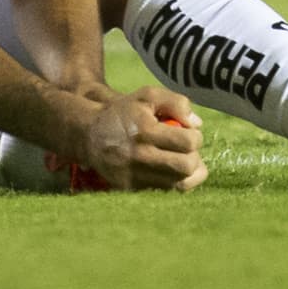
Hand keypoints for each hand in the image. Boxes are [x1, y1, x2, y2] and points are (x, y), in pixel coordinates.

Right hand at [82, 92, 207, 191]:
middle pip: (186, 167)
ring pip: (179, 185)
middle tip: (186, 149)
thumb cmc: (124, 112)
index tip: (188, 132)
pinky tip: (170, 170)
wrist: (90, 134)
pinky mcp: (132, 189)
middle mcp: (140, 155)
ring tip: (180, 159)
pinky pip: (166, 193)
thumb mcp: (148, 95)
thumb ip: (176, 103)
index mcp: (144, 130)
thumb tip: (197, 124)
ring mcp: (135, 175)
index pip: (188, 142)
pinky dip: (175, 182)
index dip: (196, 137)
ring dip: (187, 172)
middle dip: (194, 157)